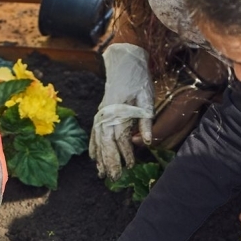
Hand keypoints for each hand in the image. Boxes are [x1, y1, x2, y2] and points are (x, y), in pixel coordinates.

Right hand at [90, 44, 154, 179]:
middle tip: (114, 178)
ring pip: (98, 141)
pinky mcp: (101, 115)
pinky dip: (94, 147)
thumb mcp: (147, 99)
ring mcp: (101, 115)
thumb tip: (146, 142)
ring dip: (100, 158)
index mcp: (118, 112)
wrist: (124, 62)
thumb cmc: (138, 79)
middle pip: (106, 143)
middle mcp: (106, 115)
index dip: (125, 153)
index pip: (120, 137)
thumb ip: (146, 121)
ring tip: (102, 174)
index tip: (130, 166)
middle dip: (110, 162)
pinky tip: (94, 158)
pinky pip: (95, 134)